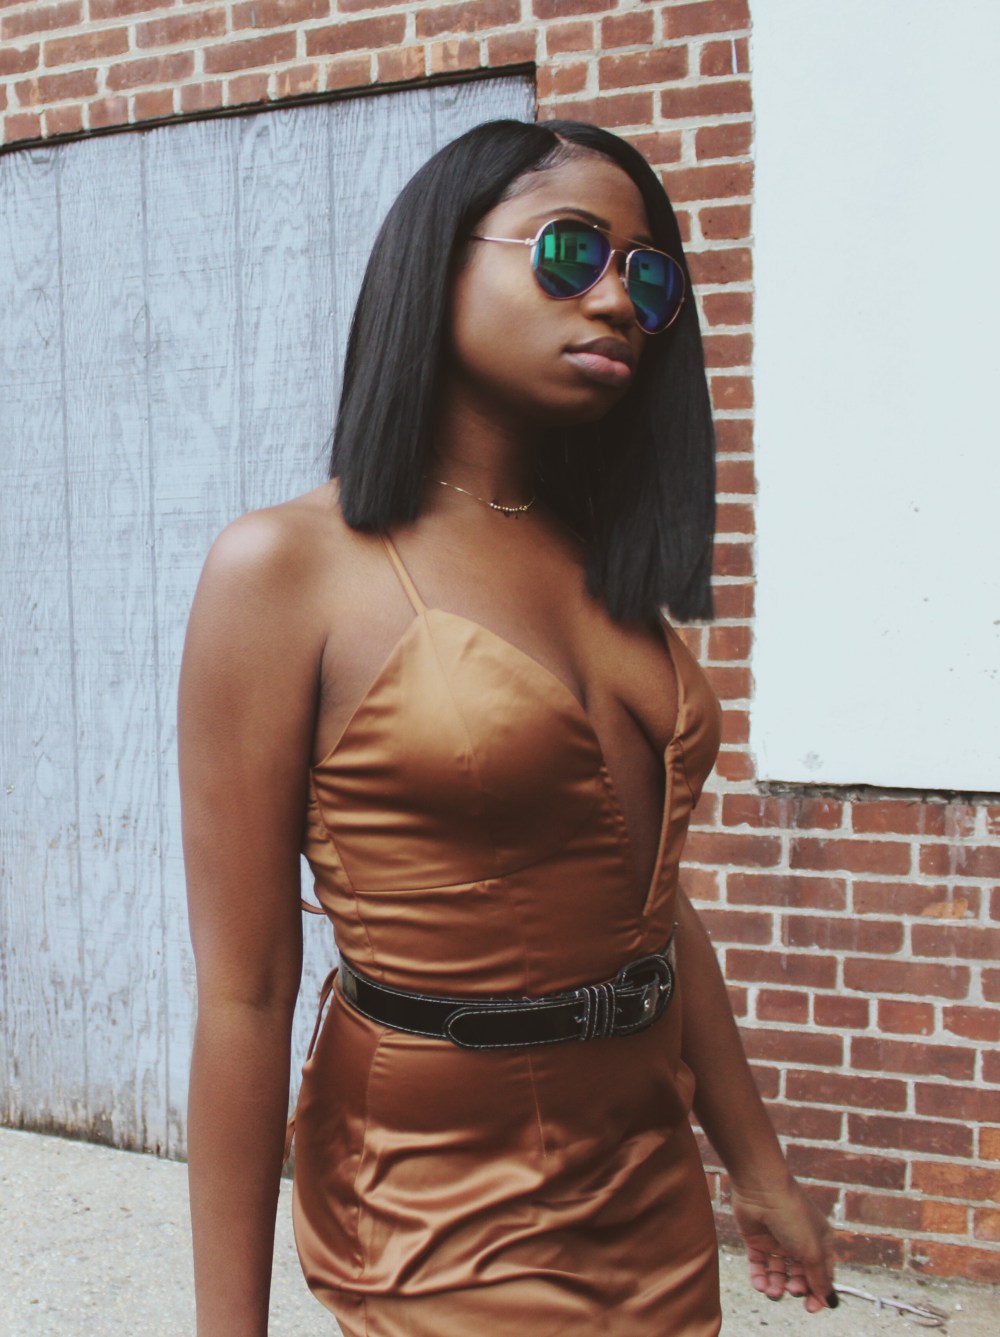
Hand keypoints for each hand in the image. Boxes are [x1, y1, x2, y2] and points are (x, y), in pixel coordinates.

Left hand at [730, 1176, 836, 1313]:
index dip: (818, 1292)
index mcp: (820, 1241)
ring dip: (776, 1287)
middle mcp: (799, 1242)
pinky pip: (759, 1266)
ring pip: (778, 1274)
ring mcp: (777, 1241)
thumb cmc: (792, 1214)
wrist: (761, 1188)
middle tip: (792, 1289)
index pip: (822, 1274)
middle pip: (800, 1276)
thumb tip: (829, 1301)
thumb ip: (819, 1277)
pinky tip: (761, 1285)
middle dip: (796, 1288)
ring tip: (772, 1291)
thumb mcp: (811, 1250)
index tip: (811, 1308)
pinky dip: (760, 1278)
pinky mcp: (757, 1240)